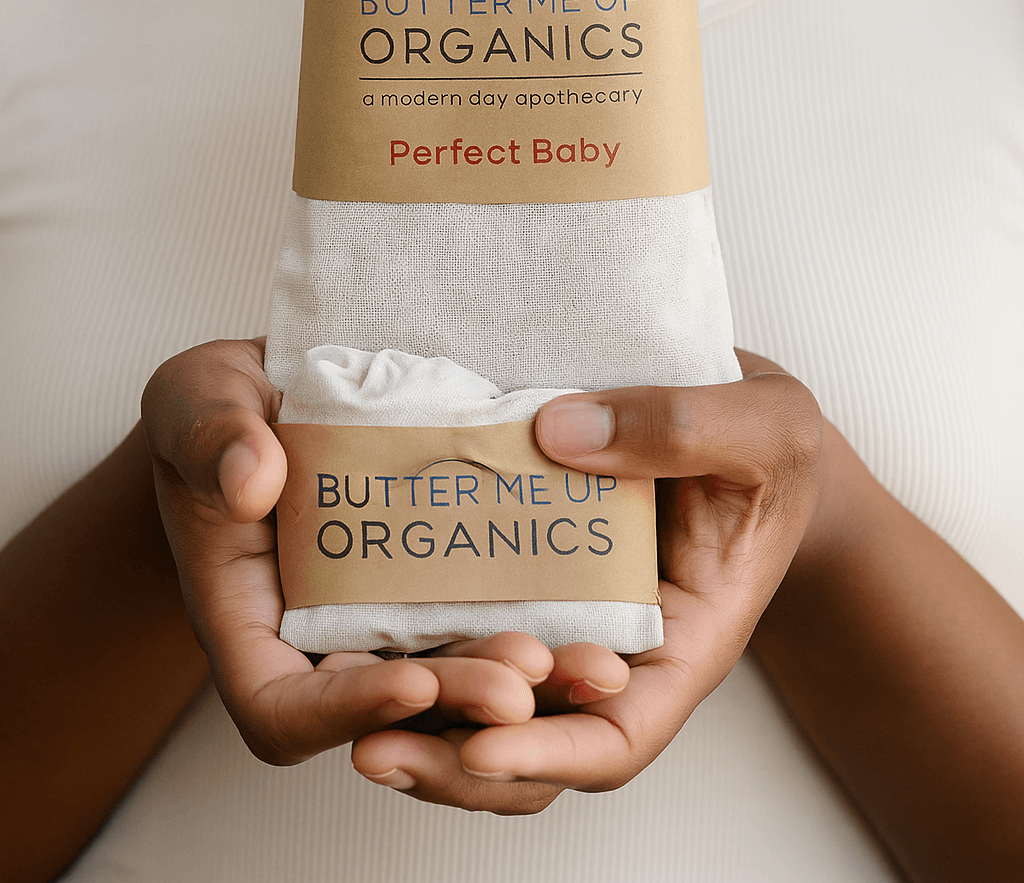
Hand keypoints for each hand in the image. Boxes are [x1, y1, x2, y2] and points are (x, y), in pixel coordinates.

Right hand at [141, 339, 621, 768]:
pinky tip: (598, 622)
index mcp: (249, 624)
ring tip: (580, 664)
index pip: (284, 709)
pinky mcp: (437, 588)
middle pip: (389, 712)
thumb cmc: (215, 408)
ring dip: (517, 684)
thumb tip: (251, 481)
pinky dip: (540, 631)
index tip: (412, 682)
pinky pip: (486, 625)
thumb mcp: (196, 400)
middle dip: (458, 706)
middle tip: (524, 684)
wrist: (274, 390)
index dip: (346, 712)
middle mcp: (320, 642)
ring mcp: (383, 622)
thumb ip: (213, 436)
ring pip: (453, 681)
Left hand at [351, 352, 820, 809]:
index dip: (551, 753)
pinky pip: (471, 626)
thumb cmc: (772, 445)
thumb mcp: (761, 426)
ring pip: (492, 700)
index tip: (483, 745)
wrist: (739, 420)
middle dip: (457, 761)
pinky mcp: (526, 579)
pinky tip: (354, 637)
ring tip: (350, 718)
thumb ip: (681, 427)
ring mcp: (566, 619)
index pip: (619, 736)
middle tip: (374, 747)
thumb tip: (561, 436)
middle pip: (537, 742)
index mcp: (686, 643)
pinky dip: (421, 644)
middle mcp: (618, 650)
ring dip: (425, 720)